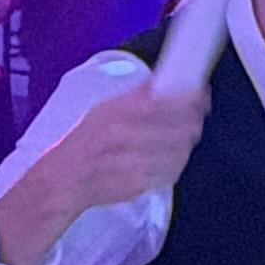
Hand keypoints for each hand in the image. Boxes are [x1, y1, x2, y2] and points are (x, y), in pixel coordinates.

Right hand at [57, 72, 207, 210]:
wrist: (63, 180)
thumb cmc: (85, 143)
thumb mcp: (103, 110)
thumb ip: (135, 96)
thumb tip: (163, 78)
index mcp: (116, 113)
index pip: (162, 102)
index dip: (188, 99)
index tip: (202, 95)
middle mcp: (123, 137)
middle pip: (176, 129)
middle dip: (192, 123)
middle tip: (196, 120)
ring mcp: (130, 163)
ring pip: (178, 153)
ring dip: (185, 146)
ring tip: (182, 140)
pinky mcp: (137, 185)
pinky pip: (169, 174)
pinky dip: (174, 166)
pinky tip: (169, 160)